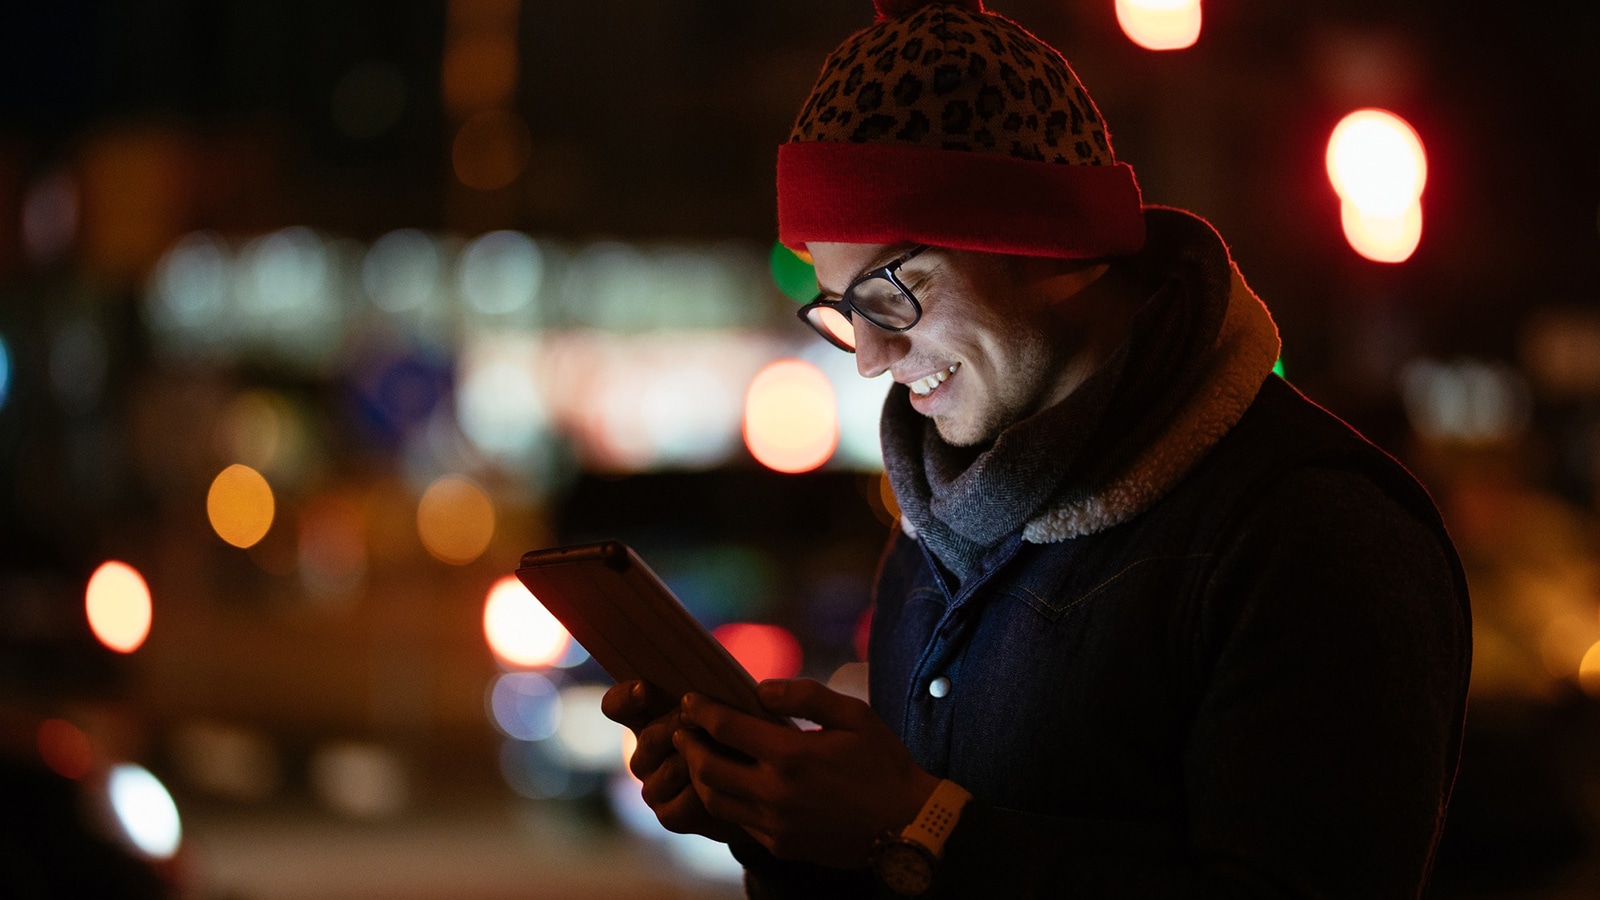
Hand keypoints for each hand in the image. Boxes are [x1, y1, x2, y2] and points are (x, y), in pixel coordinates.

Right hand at [600, 679, 752, 845]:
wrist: (754, 790)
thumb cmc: (737, 738)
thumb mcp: (722, 711)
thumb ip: (703, 700)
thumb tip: (700, 696)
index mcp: (646, 721)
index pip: (617, 706)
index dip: (626, 697)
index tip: (645, 689)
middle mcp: (643, 756)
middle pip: (649, 738)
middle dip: (682, 726)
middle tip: (707, 720)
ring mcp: (652, 788)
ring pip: (671, 769)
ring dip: (703, 759)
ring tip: (731, 751)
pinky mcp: (668, 816)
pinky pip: (686, 801)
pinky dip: (711, 791)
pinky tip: (728, 784)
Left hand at [675, 678, 939, 868]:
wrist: (909, 825)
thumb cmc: (884, 764)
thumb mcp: (854, 715)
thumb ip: (805, 695)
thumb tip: (760, 688)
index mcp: (792, 755)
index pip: (726, 728)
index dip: (701, 711)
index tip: (690, 700)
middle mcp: (776, 793)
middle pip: (708, 768)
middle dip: (688, 745)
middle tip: (682, 729)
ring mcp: (775, 824)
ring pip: (715, 801)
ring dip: (699, 776)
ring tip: (698, 757)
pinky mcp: (781, 845)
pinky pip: (738, 823)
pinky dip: (724, 801)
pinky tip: (729, 785)